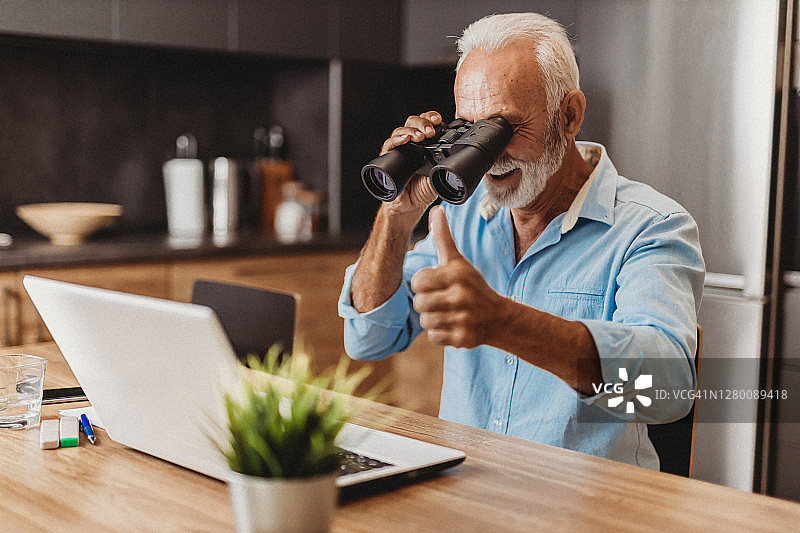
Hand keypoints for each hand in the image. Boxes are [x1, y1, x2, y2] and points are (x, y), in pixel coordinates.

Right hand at [380, 111, 442, 213]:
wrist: (410, 206)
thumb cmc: (423, 190)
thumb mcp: (440, 175)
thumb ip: (446, 164)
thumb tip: (458, 158)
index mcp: (424, 143)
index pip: (426, 123)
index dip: (431, 118)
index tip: (439, 119)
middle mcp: (410, 143)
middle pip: (412, 122)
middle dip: (422, 123)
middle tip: (430, 131)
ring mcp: (398, 149)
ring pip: (401, 131)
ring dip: (411, 131)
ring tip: (421, 136)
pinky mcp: (387, 157)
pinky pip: (389, 145)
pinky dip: (397, 140)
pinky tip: (405, 140)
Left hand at [410, 206, 504, 347]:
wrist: (498, 317)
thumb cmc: (472, 285)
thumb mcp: (458, 261)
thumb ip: (443, 237)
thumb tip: (436, 210)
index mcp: (456, 275)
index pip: (418, 281)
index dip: (423, 283)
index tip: (435, 283)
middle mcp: (460, 297)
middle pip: (419, 303)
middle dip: (426, 302)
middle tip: (441, 300)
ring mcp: (463, 318)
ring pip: (425, 321)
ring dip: (433, 318)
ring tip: (447, 312)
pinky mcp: (463, 338)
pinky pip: (434, 337)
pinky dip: (440, 333)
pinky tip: (452, 325)